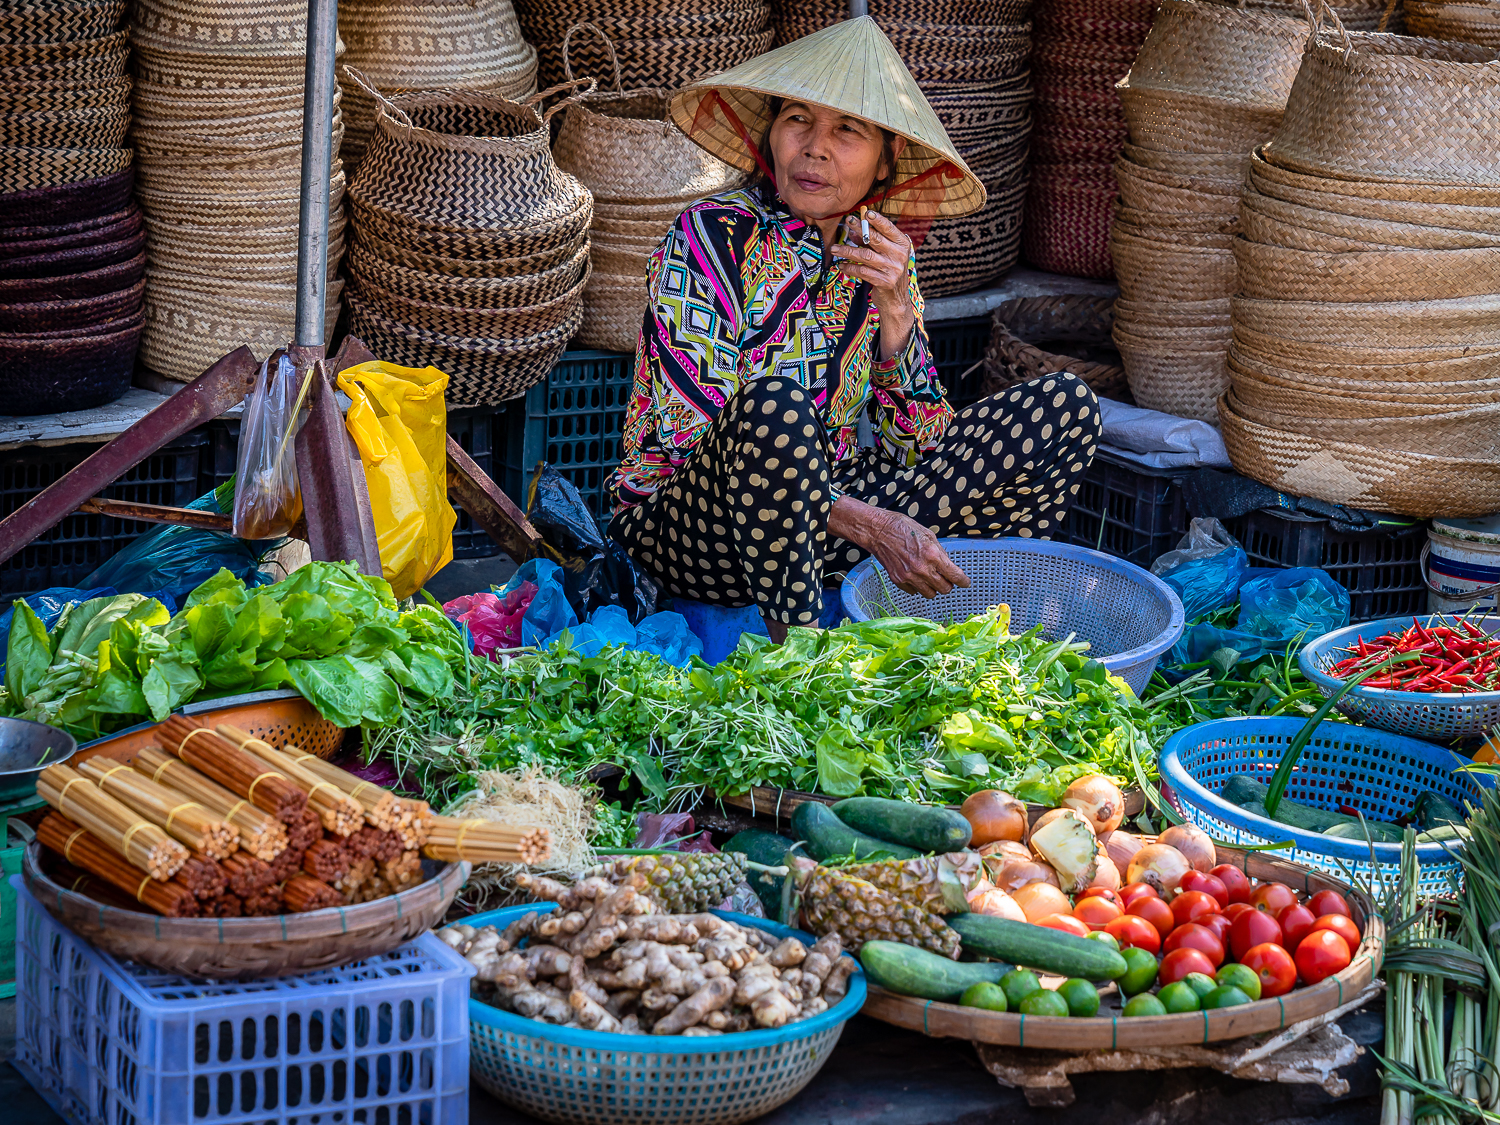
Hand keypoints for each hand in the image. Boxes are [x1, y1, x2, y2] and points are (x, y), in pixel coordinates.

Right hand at [829, 497, 969, 598]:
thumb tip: (949, 566)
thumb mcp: (929, 535)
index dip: (963, 581)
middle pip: (944, 589)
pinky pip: (914, 592)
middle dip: (948, 584)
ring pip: (930, 594)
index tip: (966, 583)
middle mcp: (922, 569)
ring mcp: (909, 577)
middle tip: (945, 578)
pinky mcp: (898, 581)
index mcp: (933, 555)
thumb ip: (940, 553)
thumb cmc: (904, 528)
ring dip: (933, 587)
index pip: (955, 576)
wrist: (879, 531)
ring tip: (930, 578)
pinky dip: (918, 587)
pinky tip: (915, 576)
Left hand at [830, 209, 914, 358]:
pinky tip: (842, 266)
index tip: (865, 213)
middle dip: (859, 229)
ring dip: (848, 251)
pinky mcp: (884, 282)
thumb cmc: (888, 272)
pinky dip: (850, 268)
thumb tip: (854, 232)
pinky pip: (863, 272)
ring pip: (865, 256)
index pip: (889, 228)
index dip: (878, 220)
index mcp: (902, 245)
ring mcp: (893, 269)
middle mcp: (899, 256)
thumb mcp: (884, 255)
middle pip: (875, 239)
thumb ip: (870, 243)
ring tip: (835, 248)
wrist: (896, 300)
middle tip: (847, 222)